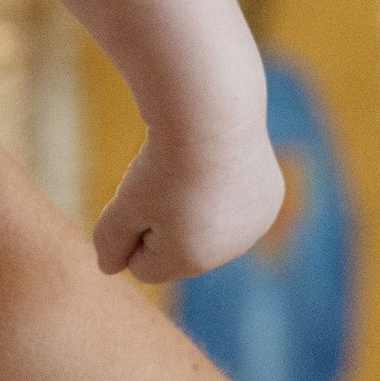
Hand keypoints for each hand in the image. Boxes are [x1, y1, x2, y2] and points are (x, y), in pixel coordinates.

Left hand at [94, 123, 282, 286]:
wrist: (214, 113)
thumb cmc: (162, 163)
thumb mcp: (124, 206)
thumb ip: (110, 242)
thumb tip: (108, 267)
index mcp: (192, 261)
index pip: (143, 267)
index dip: (131, 231)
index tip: (139, 196)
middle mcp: (230, 251)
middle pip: (179, 248)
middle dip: (164, 221)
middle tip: (168, 178)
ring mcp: (255, 225)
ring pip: (208, 226)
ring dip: (193, 204)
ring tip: (197, 169)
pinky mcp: (270, 199)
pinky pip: (233, 204)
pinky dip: (222, 187)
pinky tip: (222, 163)